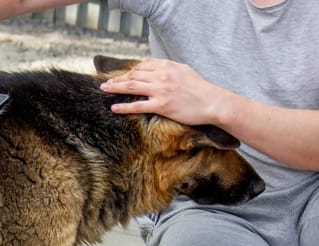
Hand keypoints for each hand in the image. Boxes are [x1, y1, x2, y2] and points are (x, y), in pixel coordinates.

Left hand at [99, 58, 232, 125]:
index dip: (128, 72)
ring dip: (115, 87)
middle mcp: (162, 76)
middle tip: (105, 83)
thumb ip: (166, 67)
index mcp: (167, 66)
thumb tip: (151, 65)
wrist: (213, 103)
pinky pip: (138, 105)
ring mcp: (161, 90)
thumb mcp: (183, 70)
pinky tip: (114, 107)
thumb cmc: (199, 88)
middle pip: (133, 75)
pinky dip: (123, 106)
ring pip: (132, 86)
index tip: (120, 76)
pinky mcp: (162, 105)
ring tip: (104, 90)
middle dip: (117, 78)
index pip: (141, 66)